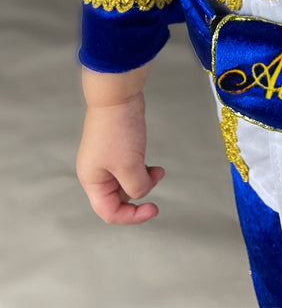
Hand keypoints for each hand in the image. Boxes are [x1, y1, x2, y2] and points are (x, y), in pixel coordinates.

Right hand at [76, 89, 163, 223]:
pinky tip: (154, 165)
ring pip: (127, 182)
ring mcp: (106, 159)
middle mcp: (97, 173)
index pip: (109, 212)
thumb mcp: (129, 166)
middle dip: (140, 193)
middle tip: (155, 179)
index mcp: (92, 181)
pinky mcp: (117, 148)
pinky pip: (130, 168)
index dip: (131, 216)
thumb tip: (142, 192)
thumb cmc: (118, 129)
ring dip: (144, 179)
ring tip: (158, 171)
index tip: (153, 209)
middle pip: (118, 198)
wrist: (118, 95)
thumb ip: (137, 187)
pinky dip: (143, 169)